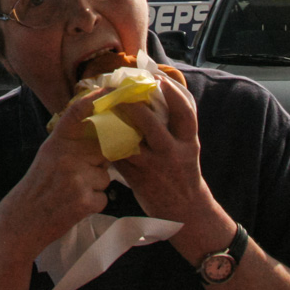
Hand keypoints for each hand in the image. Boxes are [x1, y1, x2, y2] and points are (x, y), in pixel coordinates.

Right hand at [0, 88, 111, 258]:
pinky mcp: (85, 200)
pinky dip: (94, 203)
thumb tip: (100, 134)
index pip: (77, 113)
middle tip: (75, 176)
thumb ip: (69, 143)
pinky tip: (74, 206)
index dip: (95, 98)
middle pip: (101, 150)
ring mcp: (76, 178)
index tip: (109, 89)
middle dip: (97, 163)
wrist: (22, 221)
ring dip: (95, 186)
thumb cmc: (37, 187)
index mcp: (56, 142)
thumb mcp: (47, 156)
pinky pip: (104, 196)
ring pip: (105, 176)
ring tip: (72, 193)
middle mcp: (66, 156)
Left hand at [112, 74, 212, 222]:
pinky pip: (121, 156)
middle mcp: (173, 152)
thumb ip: (176, 125)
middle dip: (135, 104)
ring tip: (107, 106)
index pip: (185, 111)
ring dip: (117, 123)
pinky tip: (100, 130)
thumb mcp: (188, 147)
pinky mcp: (138, 178)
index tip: (158, 77)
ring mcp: (155, 166)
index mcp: (189, 142)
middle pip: (152, 123)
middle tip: (121, 89)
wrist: (187, 212)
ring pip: (131, 140)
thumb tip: (158, 92)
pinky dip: (110, 143)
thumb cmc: (184, 172)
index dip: (173, 92)